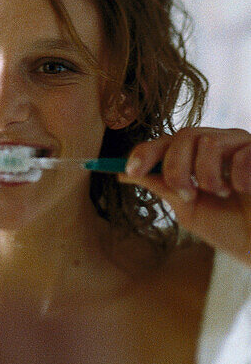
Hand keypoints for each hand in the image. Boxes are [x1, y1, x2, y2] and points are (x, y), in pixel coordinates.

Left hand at [123, 127, 250, 265]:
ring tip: (221, 194)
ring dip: (207, 176)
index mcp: (197, 156)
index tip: (130, 170)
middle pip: (184, 136)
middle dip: (177, 168)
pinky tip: (244, 189)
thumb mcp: (187, 208)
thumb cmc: (227, 227)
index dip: (145, 152)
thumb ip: (161, 186)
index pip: (166, 142)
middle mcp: (218, 144)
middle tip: (187, 195)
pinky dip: (238, 176)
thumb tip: (124, 172)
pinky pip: (241, 153)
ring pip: (208, 141)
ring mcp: (241, 145)